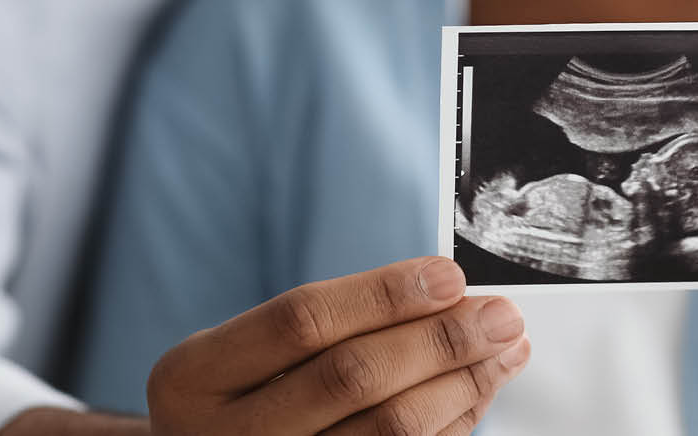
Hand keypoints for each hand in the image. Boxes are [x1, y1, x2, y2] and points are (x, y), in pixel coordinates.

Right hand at [146, 256, 530, 434]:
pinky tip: (476, 393)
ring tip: (503, 350)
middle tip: (500, 315)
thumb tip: (444, 293)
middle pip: (354, 377)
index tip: (449, 277)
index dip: (384, 294)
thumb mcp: (238, 356)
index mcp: (194, 378)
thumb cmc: (234, 403)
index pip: (302, 321)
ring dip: (462, 384)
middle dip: (441, 340)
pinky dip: (452, 423)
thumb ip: (324, 323)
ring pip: (391, 431)